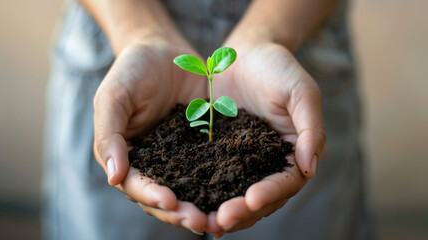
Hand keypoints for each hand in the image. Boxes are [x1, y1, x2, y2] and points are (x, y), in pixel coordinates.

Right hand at [93, 40, 208, 233]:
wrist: (163, 51)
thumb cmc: (132, 72)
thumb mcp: (114, 98)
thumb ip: (110, 136)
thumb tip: (114, 178)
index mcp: (127, 158)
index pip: (137, 186)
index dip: (152, 196)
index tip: (170, 201)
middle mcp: (154, 165)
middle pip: (165, 198)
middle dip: (181, 212)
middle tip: (202, 222)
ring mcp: (180, 159)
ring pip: (190, 191)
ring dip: (203, 207)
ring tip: (221, 219)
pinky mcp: (203, 149)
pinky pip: (212, 170)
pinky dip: (223, 184)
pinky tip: (238, 194)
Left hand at [207, 40, 325, 235]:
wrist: (245, 54)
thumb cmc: (278, 68)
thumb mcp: (301, 92)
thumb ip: (310, 129)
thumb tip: (310, 168)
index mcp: (292, 153)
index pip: (285, 182)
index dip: (270, 194)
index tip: (251, 199)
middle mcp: (267, 164)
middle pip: (259, 198)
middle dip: (241, 212)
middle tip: (220, 221)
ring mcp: (241, 162)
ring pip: (234, 195)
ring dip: (220, 211)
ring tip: (202, 223)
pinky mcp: (217, 154)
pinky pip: (210, 177)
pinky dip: (202, 193)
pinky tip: (187, 204)